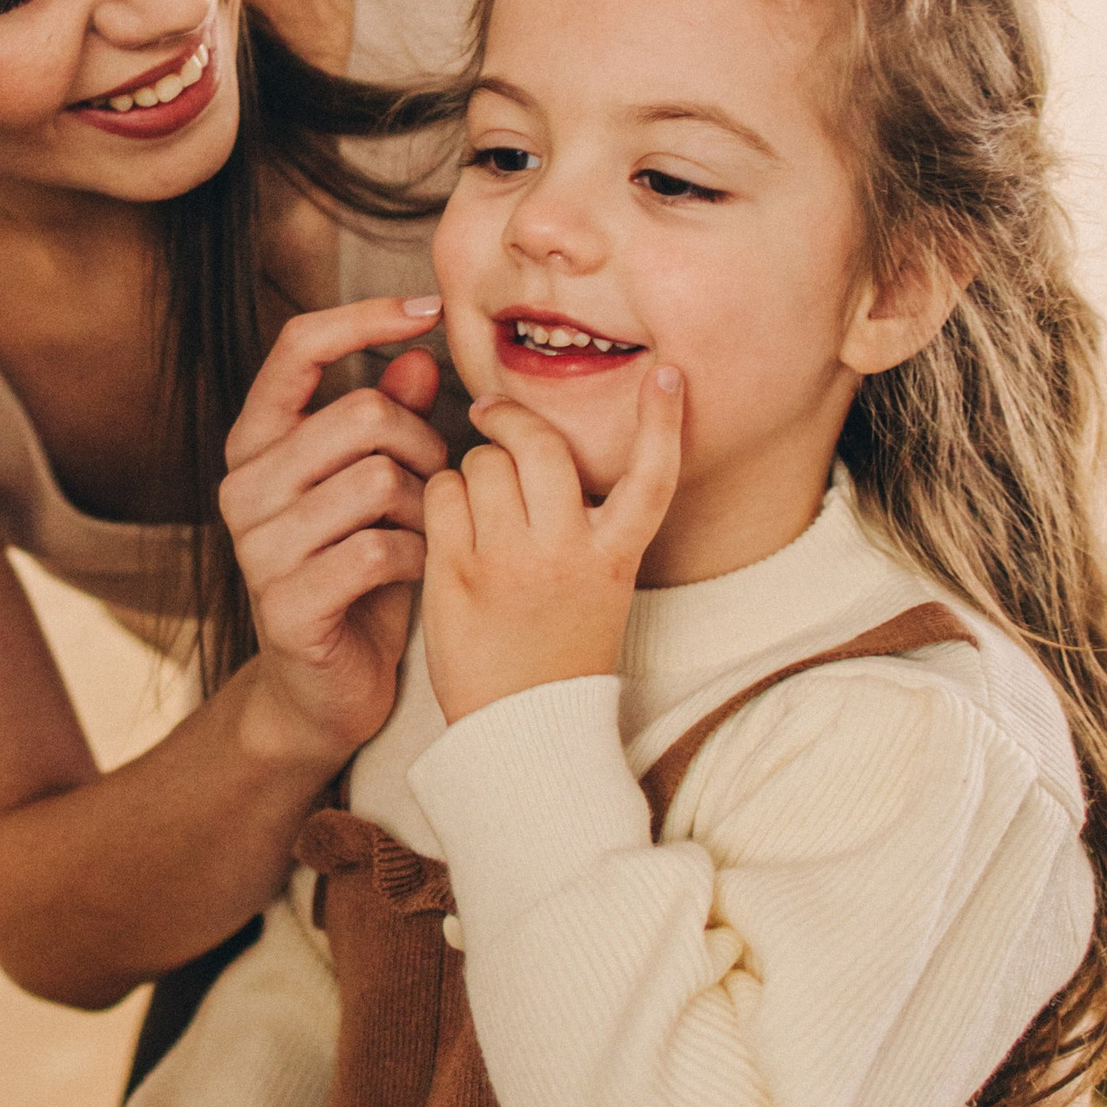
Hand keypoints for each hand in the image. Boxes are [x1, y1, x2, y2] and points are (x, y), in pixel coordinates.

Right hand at [220, 296, 448, 772]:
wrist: (323, 694)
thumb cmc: (358, 578)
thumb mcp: (378, 488)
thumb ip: (390, 420)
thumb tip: (419, 353)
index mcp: (256, 444)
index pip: (297, 347)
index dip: (364, 316)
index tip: (429, 310)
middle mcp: (242, 487)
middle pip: (360, 415)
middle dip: (423, 444)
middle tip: (438, 482)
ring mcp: (256, 548)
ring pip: (375, 481)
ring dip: (424, 508)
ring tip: (429, 532)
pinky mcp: (285, 603)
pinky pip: (378, 550)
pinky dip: (420, 557)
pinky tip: (422, 572)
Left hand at [421, 370, 682, 721]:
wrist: (519, 731)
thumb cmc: (557, 657)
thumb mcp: (600, 592)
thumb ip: (586, 528)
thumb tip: (544, 455)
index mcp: (614, 558)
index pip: (653, 478)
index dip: (664, 422)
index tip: (667, 374)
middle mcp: (566, 553)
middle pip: (540, 445)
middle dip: (511, 418)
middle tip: (490, 413)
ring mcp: (508, 562)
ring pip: (481, 464)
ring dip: (471, 466)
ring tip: (472, 498)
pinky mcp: (456, 575)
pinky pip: (441, 496)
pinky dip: (439, 496)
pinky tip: (445, 521)